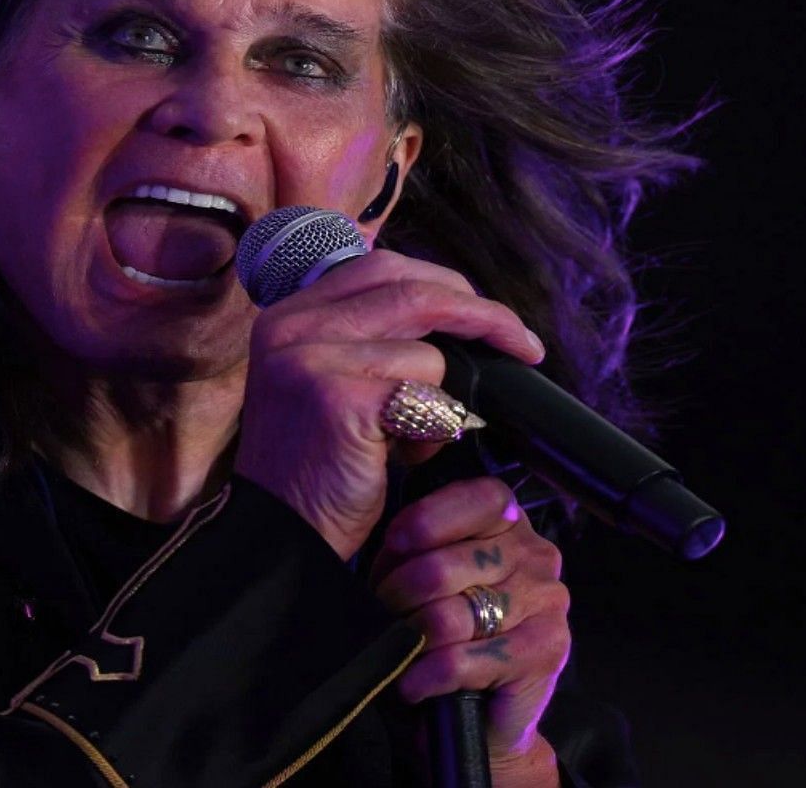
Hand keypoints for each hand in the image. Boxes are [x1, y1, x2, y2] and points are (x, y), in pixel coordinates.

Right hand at [232, 249, 544, 559]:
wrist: (281, 536)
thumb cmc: (316, 468)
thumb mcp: (328, 384)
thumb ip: (367, 341)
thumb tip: (450, 312)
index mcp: (288, 317)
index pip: (382, 268)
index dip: (446, 284)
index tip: (488, 316)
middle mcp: (291, 328)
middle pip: (413, 290)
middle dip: (483, 315)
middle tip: (523, 346)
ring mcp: (311, 359)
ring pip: (428, 352)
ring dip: (443, 402)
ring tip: (409, 441)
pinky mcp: (338, 398)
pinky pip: (427, 395)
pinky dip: (434, 431)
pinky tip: (401, 457)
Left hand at [370, 477, 570, 786]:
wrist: (477, 709)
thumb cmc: (439, 626)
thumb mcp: (417, 570)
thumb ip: (413, 545)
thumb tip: (396, 539)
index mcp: (507, 522)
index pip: (479, 499)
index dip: (428, 519)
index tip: (395, 543)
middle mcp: (536, 555)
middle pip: (446, 565)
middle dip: (398, 595)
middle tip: (384, 615)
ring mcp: (547, 602)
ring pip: (450, 616)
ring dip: (409, 638)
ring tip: (398, 649)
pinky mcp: (546, 651)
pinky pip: (462, 661)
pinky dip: (425, 676)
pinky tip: (413, 683)